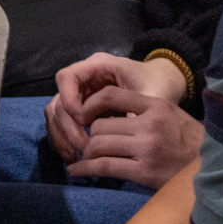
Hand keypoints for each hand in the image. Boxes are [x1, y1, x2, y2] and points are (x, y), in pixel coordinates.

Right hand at [44, 52, 186, 162]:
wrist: (165, 83)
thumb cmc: (160, 84)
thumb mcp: (152, 95)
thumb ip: (134, 111)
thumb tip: (116, 137)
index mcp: (99, 66)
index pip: (67, 77)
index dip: (69, 99)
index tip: (83, 121)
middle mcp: (85, 77)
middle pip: (59, 99)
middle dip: (67, 126)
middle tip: (83, 148)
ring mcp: (81, 93)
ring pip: (57, 113)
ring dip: (62, 136)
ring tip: (74, 157)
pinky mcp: (82, 108)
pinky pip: (63, 123)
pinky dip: (64, 139)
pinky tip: (73, 156)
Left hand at [64, 86, 205, 188]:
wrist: (214, 168)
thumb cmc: (190, 141)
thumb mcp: (171, 114)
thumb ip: (144, 110)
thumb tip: (108, 111)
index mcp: (155, 106)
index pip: (111, 96)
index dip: (89, 105)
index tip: (82, 116)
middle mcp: (149, 125)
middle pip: (100, 125)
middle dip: (89, 136)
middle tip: (88, 144)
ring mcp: (147, 148)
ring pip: (99, 145)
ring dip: (87, 153)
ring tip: (86, 158)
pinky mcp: (144, 171)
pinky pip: (105, 167)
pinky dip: (85, 169)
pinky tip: (76, 170)